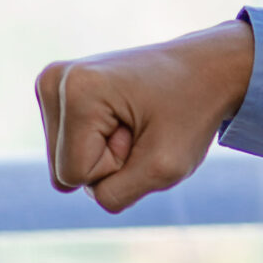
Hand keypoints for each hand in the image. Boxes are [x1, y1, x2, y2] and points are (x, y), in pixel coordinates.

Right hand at [33, 19, 254, 213]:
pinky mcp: (59, 92)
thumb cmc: (194, 111)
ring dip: (108, 154)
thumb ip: (113, 194)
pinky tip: (126, 115)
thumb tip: (69, 187)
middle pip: (64, 172)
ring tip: (137, 120)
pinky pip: (70, 150)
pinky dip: (103, 144)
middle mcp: (55, 80)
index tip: (146, 129)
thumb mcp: (165, 168)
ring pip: (66, 164)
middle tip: (143, 126)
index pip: (75, 175)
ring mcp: (53, 83)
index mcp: (75, 90)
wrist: (209, 67)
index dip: (119, 166)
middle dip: (110, 163)